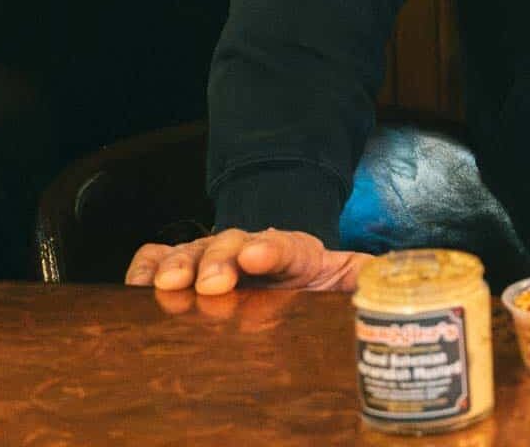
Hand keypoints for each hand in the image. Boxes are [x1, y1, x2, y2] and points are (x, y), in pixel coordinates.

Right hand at [125, 228, 368, 294]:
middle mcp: (249, 248)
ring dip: (179, 265)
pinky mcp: (186, 269)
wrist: (287, 271)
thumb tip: (392, 273)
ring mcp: (214, 257)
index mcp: (296, 252)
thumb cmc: (315, 281)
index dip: (270, 248)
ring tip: (166, 284)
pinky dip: (146, 266)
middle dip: (218, 260)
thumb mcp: (348, 279)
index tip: (258, 254)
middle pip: (231, 245)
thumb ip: (367, 277)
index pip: (284, 244)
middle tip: (210, 282)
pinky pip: (159, 259)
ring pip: (192, 252)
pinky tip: (137, 285)